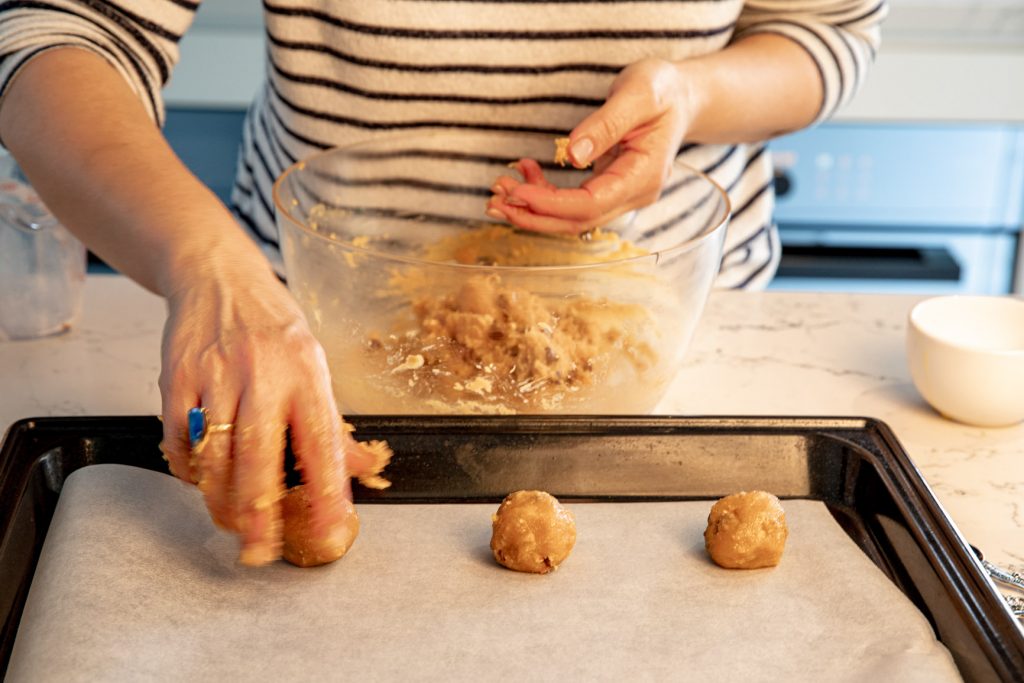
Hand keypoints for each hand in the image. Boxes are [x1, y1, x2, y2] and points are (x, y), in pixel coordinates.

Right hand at [158, 257, 366, 565]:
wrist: (217, 276)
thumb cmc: (272, 325)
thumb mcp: (315, 362)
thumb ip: (332, 420)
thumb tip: (361, 468)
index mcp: (307, 372)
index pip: (321, 443)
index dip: (327, 492)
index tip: (329, 529)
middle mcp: (263, 374)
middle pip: (258, 458)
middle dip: (259, 514)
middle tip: (260, 551)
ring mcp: (216, 375)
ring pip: (214, 456)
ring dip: (221, 499)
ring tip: (231, 519)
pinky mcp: (176, 377)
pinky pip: (179, 438)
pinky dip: (188, 468)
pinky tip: (200, 477)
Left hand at [487, 58, 695, 234]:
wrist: (682, 98)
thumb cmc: (664, 91)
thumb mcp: (639, 94)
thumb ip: (606, 124)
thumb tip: (572, 153)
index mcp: (644, 177)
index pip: (592, 204)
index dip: (551, 203)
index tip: (517, 191)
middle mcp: (634, 194)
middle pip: (578, 221)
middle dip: (534, 214)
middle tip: (495, 199)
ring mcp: (621, 195)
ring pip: (572, 217)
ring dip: (534, 208)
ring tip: (500, 189)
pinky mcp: (608, 189)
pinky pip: (573, 203)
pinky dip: (544, 195)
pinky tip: (525, 173)